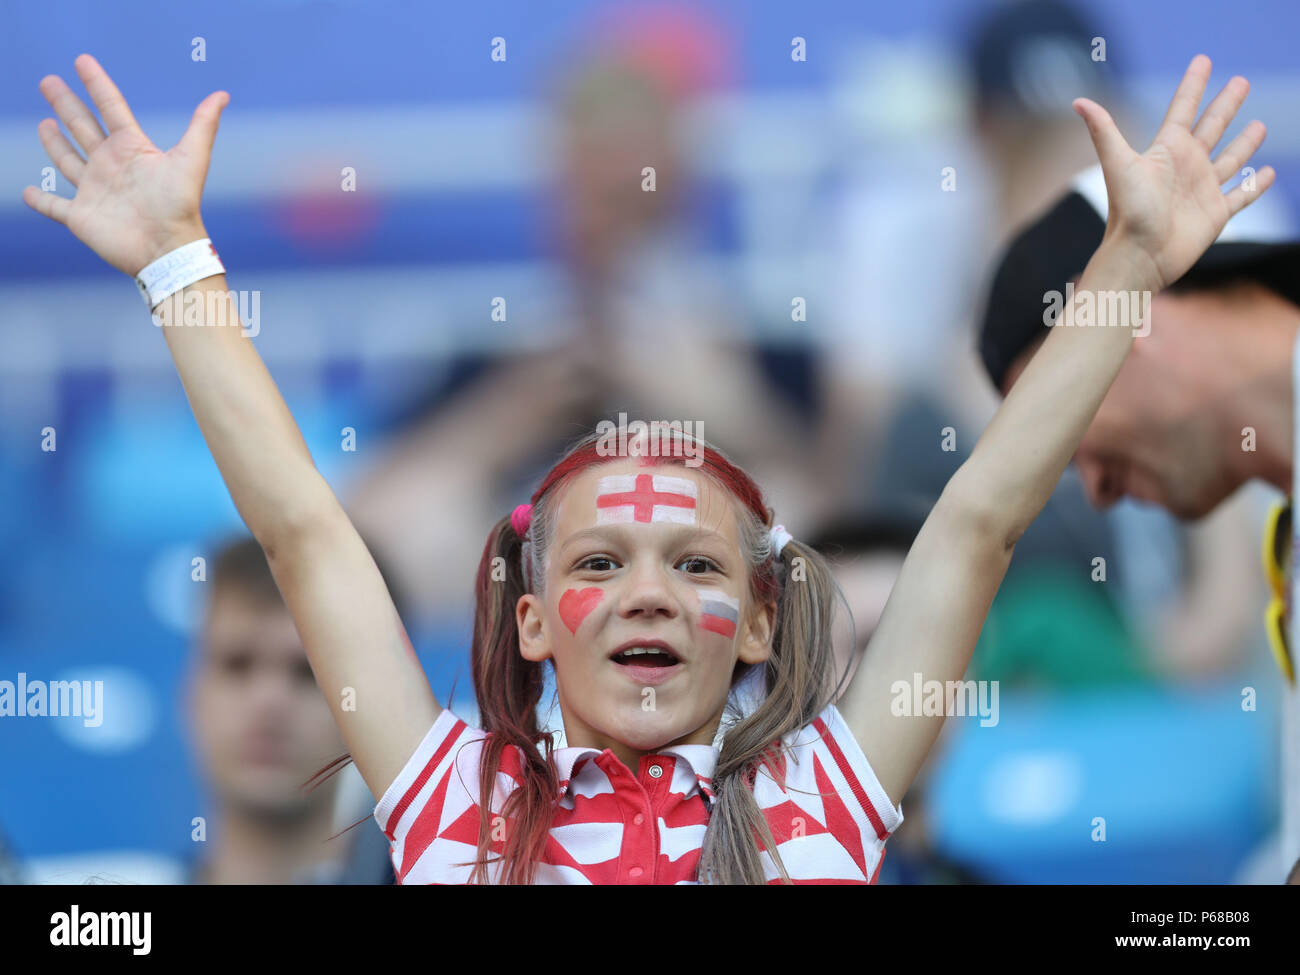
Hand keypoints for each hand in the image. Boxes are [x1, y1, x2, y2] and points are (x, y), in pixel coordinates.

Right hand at [22, 54, 228, 276]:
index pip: (111, 108)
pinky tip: (28, 192)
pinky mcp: (80, 216)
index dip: (97, 84)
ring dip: (54, 143)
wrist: (167, 249)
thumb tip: (223, 95)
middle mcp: (111, 166)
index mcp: (132, 149)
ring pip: (67, 161)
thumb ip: (203, 125)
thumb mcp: (192, 160)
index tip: (82, 61)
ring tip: (46, 124)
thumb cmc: (180, 205)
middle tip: (48, 82)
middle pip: (83, 127)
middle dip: (66, 104)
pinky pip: (54, 206)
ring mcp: (94, 191)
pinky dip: (40, 200)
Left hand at [1074, 54, 1274, 291]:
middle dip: (1226, 104)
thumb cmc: (1128, 213)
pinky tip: (1266, 173)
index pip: (1183, 108)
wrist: (1139, 258)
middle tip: (1241, 81)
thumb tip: (1078, 101)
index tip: (1203, 61)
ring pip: (1230, 158)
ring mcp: (1202, 189)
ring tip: (1259, 124)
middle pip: (1212, 126)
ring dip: (1245, 142)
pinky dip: (1254, 185)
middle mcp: (1186, 166)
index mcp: (1166, 151)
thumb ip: (1103, 131)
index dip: (1193, 85)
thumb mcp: (1119, 165)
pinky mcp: (1216, 213)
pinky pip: (1242, 195)